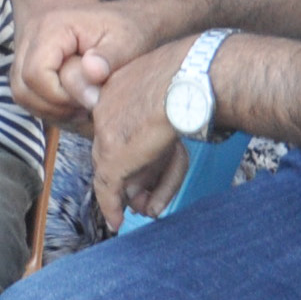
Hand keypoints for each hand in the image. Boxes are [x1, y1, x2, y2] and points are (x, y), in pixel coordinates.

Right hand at [10, 1, 157, 124]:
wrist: (122, 19)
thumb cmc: (126, 30)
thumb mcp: (127, 42)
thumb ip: (109, 59)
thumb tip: (92, 72)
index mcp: (52, 27)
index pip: (36, 74)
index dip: (60, 97)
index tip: (90, 99)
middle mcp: (31, 36)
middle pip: (22, 87)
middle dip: (55, 107)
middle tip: (87, 107)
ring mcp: (25, 49)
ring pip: (21, 93)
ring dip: (50, 109)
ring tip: (81, 106)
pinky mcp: (28, 63)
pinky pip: (26, 94)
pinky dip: (48, 107)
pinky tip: (74, 104)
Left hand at [86, 40, 189, 226]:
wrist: (192, 79)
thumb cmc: (195, 78)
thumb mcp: (173, 93)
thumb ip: (160, 115)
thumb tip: (163, 143)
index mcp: (118, 83)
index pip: (116, 123)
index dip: (128, 150)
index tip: (137, 167)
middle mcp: (105, 106)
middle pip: (109, 148)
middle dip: (127, 176)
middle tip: (141, 197)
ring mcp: (106, 131)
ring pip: (112, 171)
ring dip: (128, 195)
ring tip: (146, 210)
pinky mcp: (114, 155)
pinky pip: (109, 187)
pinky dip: (112, 207)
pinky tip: (117, 221)